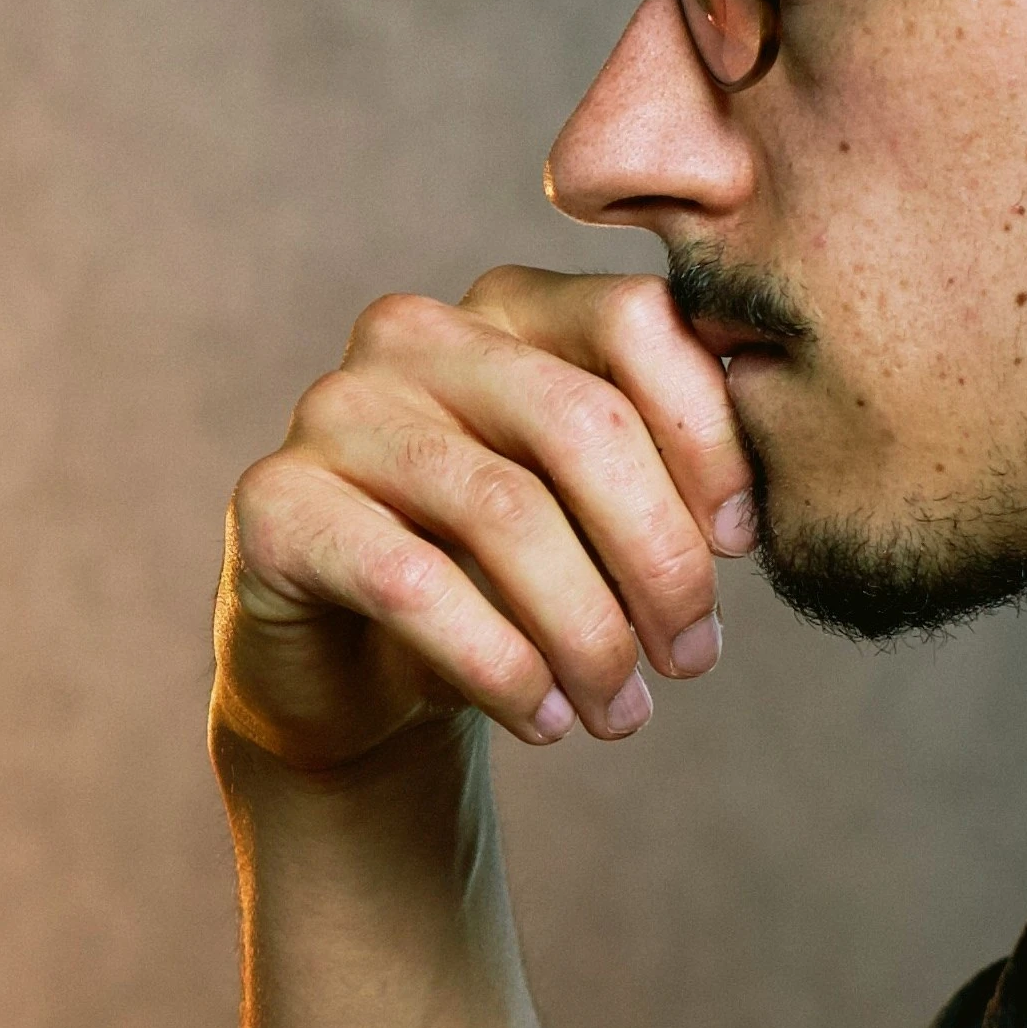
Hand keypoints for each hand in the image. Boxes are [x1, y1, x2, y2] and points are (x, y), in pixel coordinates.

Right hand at [216, 268, 755, 775]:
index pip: (637, 321)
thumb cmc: (496, 586)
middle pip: (580, 419)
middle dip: (658, 555)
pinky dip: (498, 666)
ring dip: (586, 632)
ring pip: (504, 511)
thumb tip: (753, 510)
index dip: (710, 438)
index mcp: (507, 307)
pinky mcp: (273, 504)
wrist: (352, 676)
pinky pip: (413, 583)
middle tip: (693, 660)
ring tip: (622, 714)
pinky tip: (542, 720)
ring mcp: (332, 411)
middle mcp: (411, 336)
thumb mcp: (594, 521)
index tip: (744, 548)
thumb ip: (665, 474)